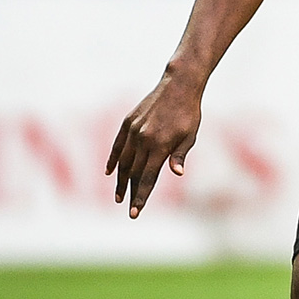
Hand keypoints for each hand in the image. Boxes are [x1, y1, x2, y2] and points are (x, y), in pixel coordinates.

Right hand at [105, 73, 204, 217]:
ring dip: (119, 180)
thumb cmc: (189, 114)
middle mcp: (143, 140)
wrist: (178, 86)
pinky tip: (109, 172)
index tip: (135, 212)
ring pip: (122, 161)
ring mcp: (133, 131)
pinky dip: (112, 159)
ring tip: (118, 196)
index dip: (141, 196)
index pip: (147, 178)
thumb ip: (180, 155)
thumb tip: (176, 173)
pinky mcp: (127, 123)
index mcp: (160, 146)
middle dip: (130, 193)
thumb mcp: (190, 135)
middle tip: (127, 209)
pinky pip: (117, 145)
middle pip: (133, 173)